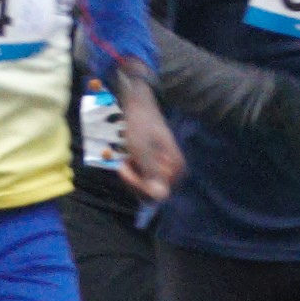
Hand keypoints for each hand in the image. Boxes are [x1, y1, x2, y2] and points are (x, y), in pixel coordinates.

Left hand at [113, 75, 182, 203]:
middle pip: (151, 192)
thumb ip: (151, 173)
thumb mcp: (141, 149)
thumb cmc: (140, 124)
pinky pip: (143, 178)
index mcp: (177, 168)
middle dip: (133, 179)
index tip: (124, 168)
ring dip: (131, 175)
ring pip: (145, 186)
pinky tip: (127, 158)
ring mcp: (165, 168)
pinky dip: (132, 171)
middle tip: (122, 162)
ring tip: (125, 158)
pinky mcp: (156, 165)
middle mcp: (174, 171)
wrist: (138, 103)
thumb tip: (161, 197)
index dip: (138, 185)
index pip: (157, 194)